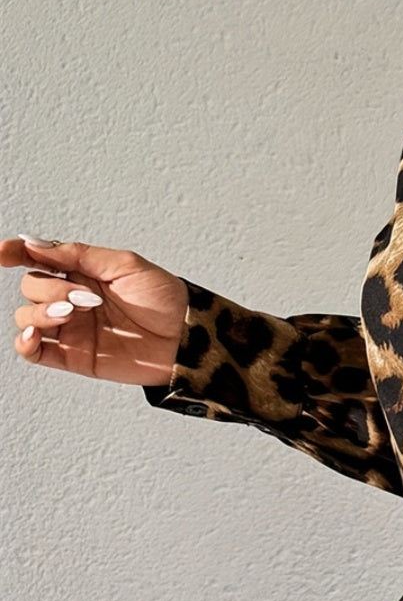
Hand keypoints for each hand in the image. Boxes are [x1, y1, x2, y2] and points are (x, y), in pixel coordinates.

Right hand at [3, 234, 187, 386]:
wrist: (186, 337)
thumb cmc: (165, 299)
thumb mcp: (123, 264)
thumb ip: (77, 254)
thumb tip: (34, 243)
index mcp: (82, 273)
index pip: (36, 260)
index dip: (15, 253)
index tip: (4, 253)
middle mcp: (71, 299)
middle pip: (31, 287)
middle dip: (49, 289)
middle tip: (85, 298)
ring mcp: (71, 329)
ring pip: (27, 317)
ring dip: (41, 311)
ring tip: (73, 313)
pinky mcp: (75, 357)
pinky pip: (34, 353)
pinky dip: (26, 343)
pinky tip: (35, 333)